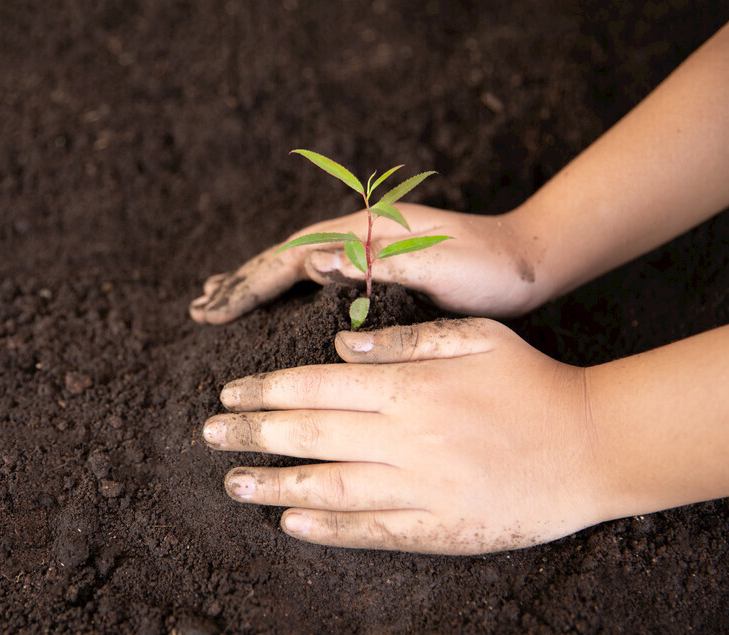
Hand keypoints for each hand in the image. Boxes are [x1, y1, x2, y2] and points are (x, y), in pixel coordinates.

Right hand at [189, 205, 543, 323]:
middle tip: (199, 307)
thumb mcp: (436, 264)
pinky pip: (318, 277)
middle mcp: (358, 236)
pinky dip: (288, 287)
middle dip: (241, 283)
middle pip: (284, 258)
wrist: (529, 262)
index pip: (290, 258)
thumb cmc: (488, 270)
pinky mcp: (377, 266)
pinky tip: (278, 297)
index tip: (213, 308)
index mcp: (365, 233)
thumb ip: (376, 261)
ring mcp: (365, 249)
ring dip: (257, 283)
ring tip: (220, 298)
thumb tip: (311, 258)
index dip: (249, 285)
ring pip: (296, 265)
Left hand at [201, 318, 607, 553]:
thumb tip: (340, 344)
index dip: (267, 390)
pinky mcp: (439, 527)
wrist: (593, 446)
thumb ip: (407, 340)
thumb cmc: (533, 383)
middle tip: (210, 434)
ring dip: (275, 485)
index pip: (318, 386)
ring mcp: (421, 487)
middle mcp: (407, 437)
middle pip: (312, 433)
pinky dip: (328, 529)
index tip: (230, 392)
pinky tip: (290, 524)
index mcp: (411, 387)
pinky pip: (372, 530)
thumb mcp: (476, 337)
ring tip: (233, 482)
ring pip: (330, 484)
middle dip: (253, 433)